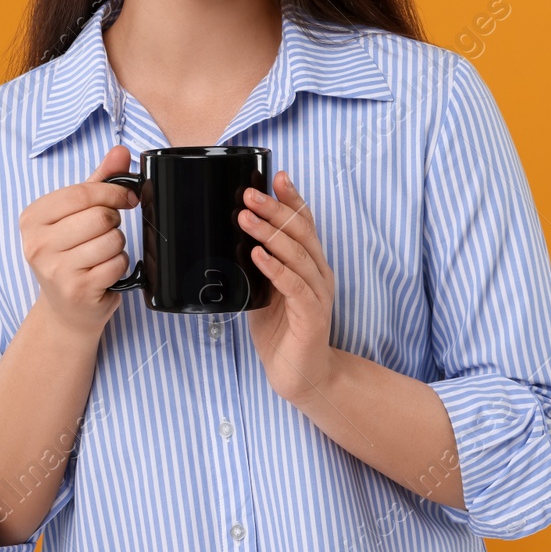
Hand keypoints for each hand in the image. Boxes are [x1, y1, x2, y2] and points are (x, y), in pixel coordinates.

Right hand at [17, 145, 139, 339]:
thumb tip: (121, 150)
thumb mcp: (78, 213)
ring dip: (117, 245)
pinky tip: (104, 271)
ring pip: (112, 239)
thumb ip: (99, 180)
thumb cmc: (72, 253)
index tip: (127, 197)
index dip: (112, 192)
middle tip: (105, 232)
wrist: (66, 309)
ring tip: (101, 254)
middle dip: (114, 222)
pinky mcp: (78, 290)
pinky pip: (117, 263)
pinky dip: (120, 265)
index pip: (81, 192)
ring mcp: (55, 270)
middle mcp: (37, 244)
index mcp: (32, 218)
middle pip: (99, 216)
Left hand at [240, 170, 336, 405]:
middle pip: (301, 232)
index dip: (292, 198)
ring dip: (270, 234)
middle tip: (249, 195)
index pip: (305, 223)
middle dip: (275, 209)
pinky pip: (294, 286)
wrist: (300, 375)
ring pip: (298, 254)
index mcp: (310, 263)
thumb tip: (231, 236)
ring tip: (246, 218)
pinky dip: (275, 268)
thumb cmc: (281, 331)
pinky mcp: (312, 315)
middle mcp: (319, 273)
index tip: (276, 176)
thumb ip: (257, 264)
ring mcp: (318, 293)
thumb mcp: (265, 289)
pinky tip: (258, 256)